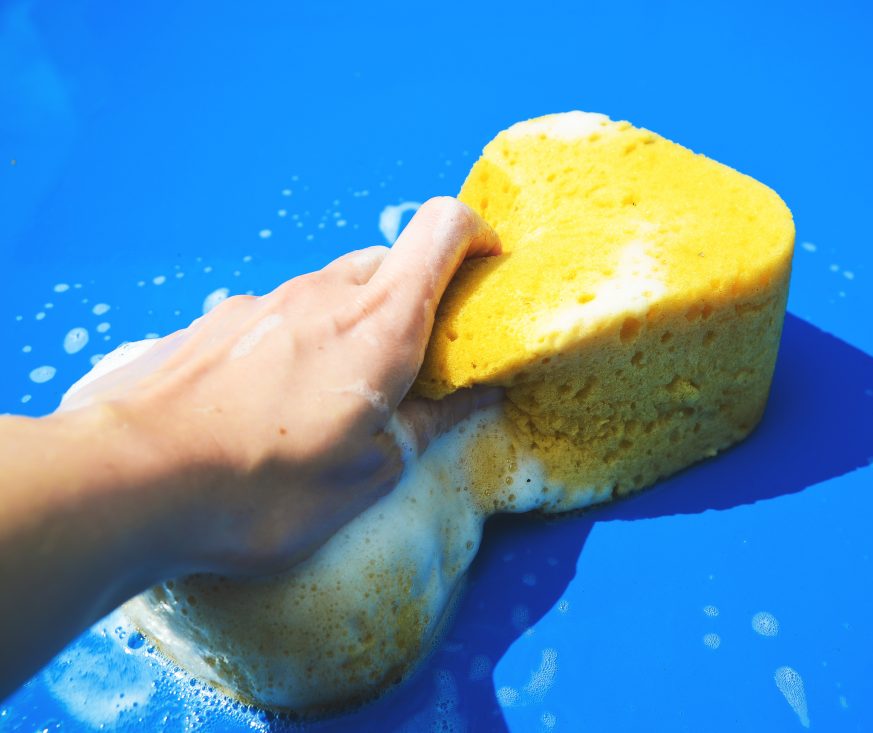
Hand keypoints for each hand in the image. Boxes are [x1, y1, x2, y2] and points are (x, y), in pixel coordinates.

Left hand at [60, 196, 500, 576]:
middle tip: (417, 362)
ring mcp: (266, 302)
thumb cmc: (264, 488)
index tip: (488, 273)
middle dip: (419, 297)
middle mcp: (325, 294)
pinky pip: (284, 313)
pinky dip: (304, 338)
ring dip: (357, 322)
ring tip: (340, 394)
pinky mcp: (219, 322)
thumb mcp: (368, 476)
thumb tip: (475, 397)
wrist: (130, 481)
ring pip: (335, 288)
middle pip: (392, 261)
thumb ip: (428, 425)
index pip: (444, 229)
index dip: (477, 237)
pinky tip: (277, 400)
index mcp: (381, 325)